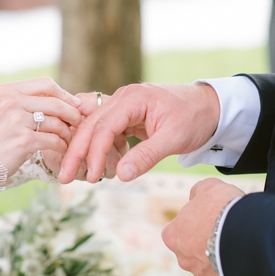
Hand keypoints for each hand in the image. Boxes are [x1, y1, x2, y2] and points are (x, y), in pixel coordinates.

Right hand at [0, 77, 80, 175]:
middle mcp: (11, 101)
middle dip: (72, 113)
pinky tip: (61, 150)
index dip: (64, 94)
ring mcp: (16, 121)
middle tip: (78, 123)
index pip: (46, 84)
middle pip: (55, 102)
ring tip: (69, 140)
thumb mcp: (0, 112)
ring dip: (67, 133)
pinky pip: (54, 140)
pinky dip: (61, 146)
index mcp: (6, 91)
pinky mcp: (23, 141)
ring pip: (57, 122)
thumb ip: (24, 102)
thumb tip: (59, 99)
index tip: (74, 104)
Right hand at [57, 82, 220, 183]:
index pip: (103, 126)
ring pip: (94, 129)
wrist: (210, 107)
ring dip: (88, 152)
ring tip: (86, 176)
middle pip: (90, 125)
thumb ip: (146, 156)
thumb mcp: (174, 139)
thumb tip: (122, 176)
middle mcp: (122, 98)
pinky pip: (106, 132)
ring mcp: (122, 106)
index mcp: (133, 98)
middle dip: (76, 152)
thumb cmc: (194, 118)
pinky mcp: (126, 116)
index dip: (94, 152)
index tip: (92, 176)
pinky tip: (110, 167)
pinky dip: (104, 150)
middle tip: (64, 177)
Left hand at [161, 178, 244, 275]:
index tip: (205, 218)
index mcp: (173, 236)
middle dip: (205, 243)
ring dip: (219, 258)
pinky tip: (243, 259)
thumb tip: (196, 194)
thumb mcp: (208, 187)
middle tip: (223, 232)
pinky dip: (232, 271)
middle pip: (191, 251)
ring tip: (236, 245)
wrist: (249, 238)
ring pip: (209, 266)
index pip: (175, 230)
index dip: (191, 223)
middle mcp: (184, 260)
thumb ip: (198, 192)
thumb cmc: (224, 212)